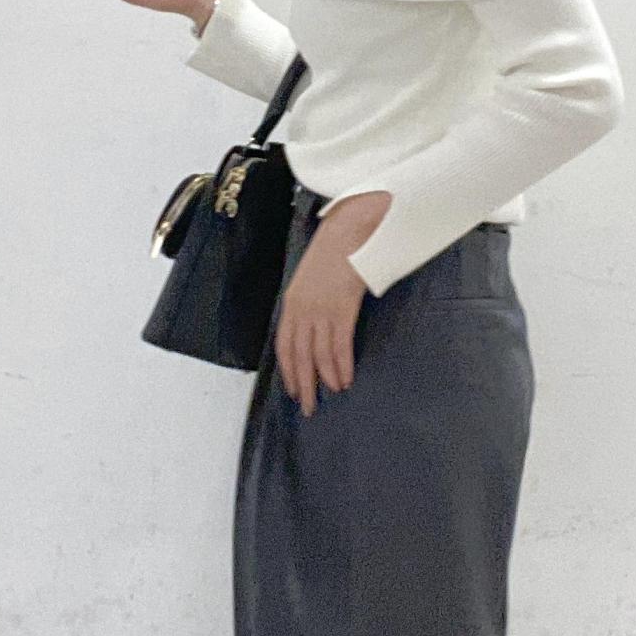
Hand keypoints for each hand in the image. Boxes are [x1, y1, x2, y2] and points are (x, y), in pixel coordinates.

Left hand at [277, 192, 391, 415]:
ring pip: (319, 355)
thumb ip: (309, 303)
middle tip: (308, 406)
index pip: (284, 346)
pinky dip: (341, 366)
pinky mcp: (342, 308)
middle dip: (303, 384)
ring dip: (325, 378)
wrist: (351, 229)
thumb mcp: (312, 279)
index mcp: (292, 303)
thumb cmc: (336, 252)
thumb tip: (314, 329)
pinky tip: (344, 379)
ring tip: (331, 394)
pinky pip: (339, 346)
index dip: (288, 371)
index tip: (294, 389)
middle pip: (299, 356)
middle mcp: (303, 309)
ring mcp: (322, 310)